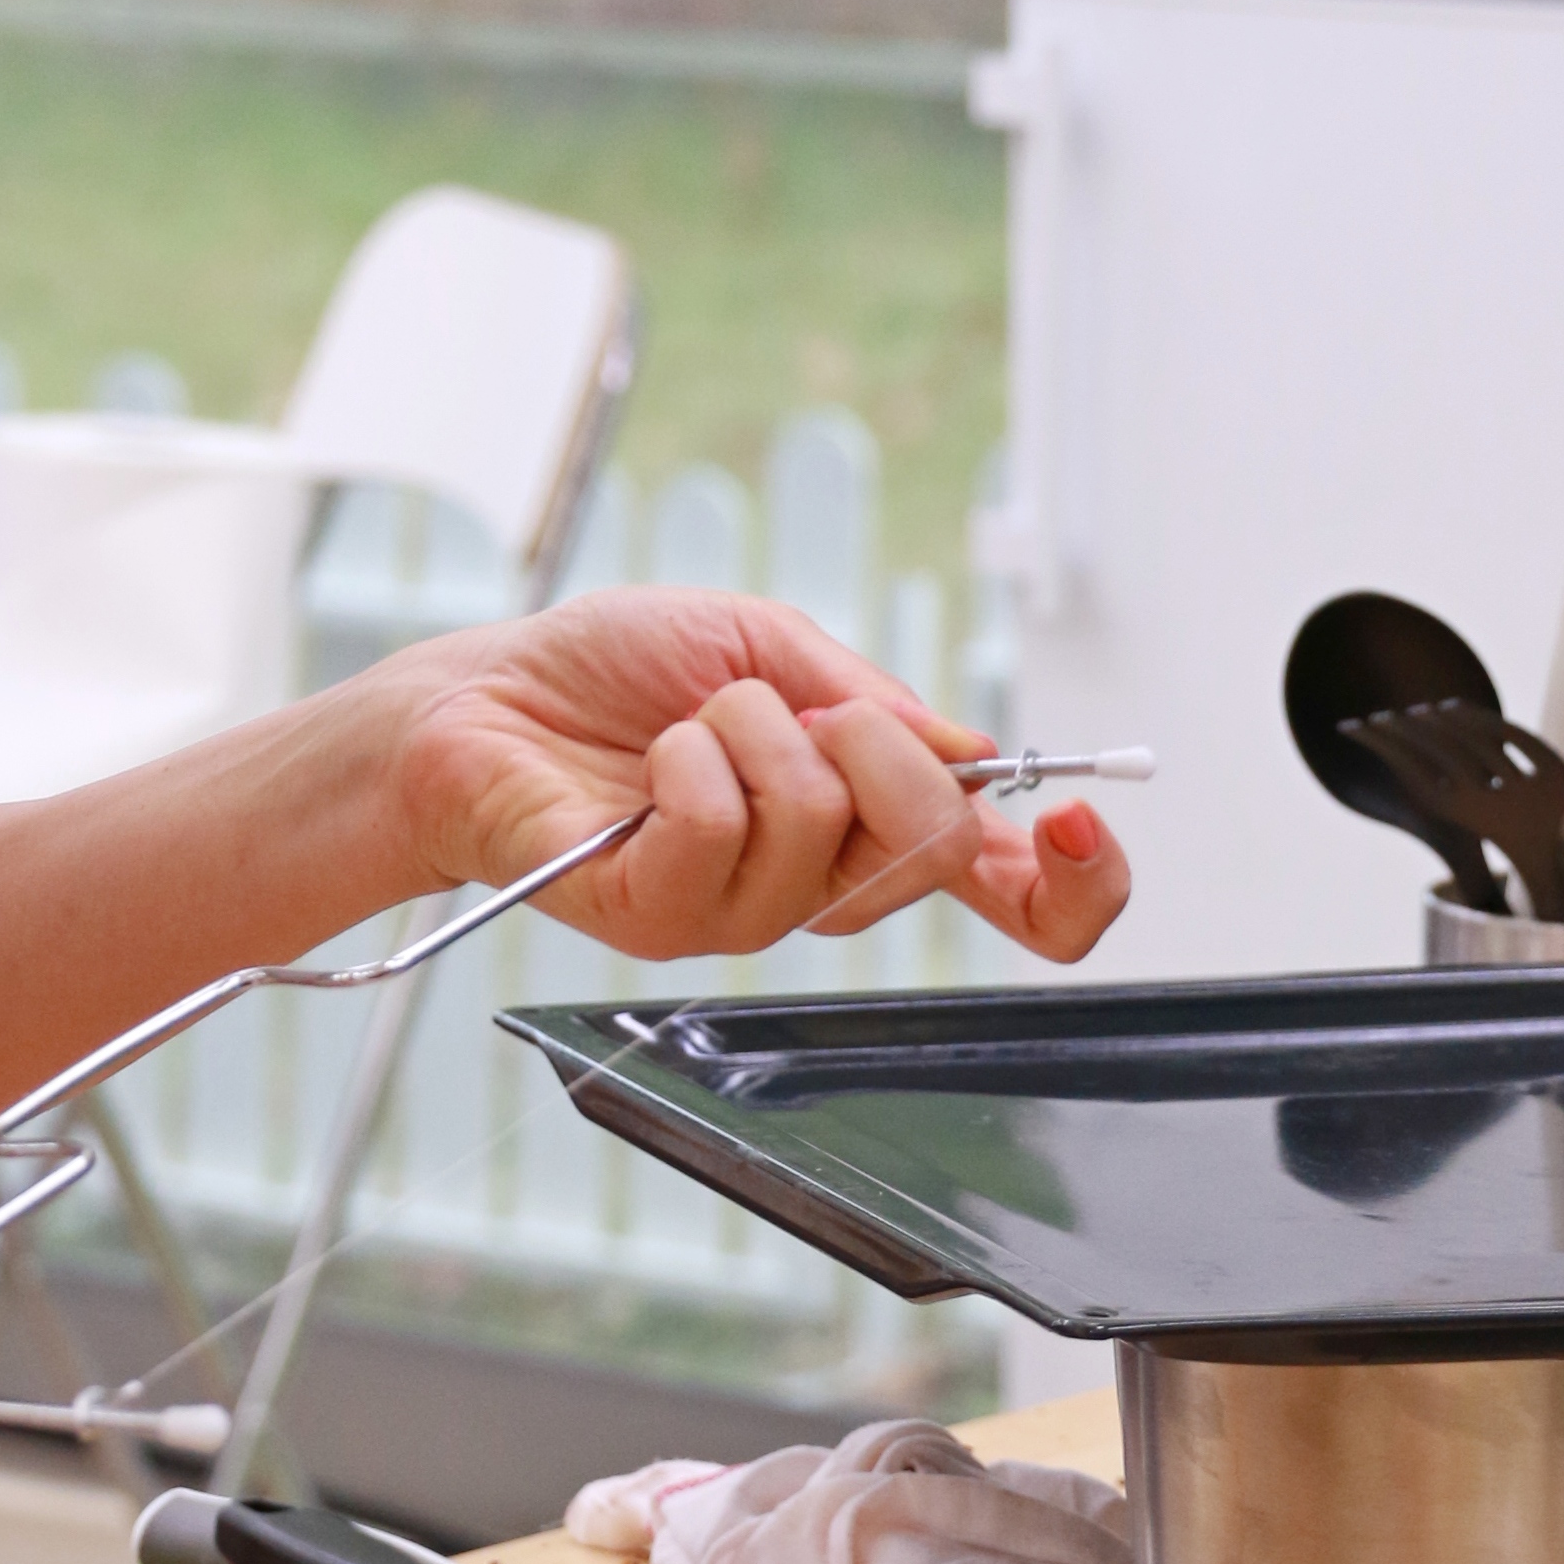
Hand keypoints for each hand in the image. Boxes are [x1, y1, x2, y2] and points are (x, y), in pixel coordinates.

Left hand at [387, 590, 1130, 968]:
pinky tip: (652, 760)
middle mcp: (811, 885)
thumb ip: (870, 699)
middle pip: (934, 849)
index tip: (1084, 822)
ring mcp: (736, 913)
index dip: (1072, 884)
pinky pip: (720, 832)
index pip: (1003, 892)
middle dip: (879, 742)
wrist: (479, 696)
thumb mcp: (764, 646)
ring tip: (690, 724)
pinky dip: (691, 761)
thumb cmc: (607, 671)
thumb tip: (971, 753)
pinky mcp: (654, 917)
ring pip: (821, 824)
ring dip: (753, 728)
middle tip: (802, 709)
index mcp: (858, 821)